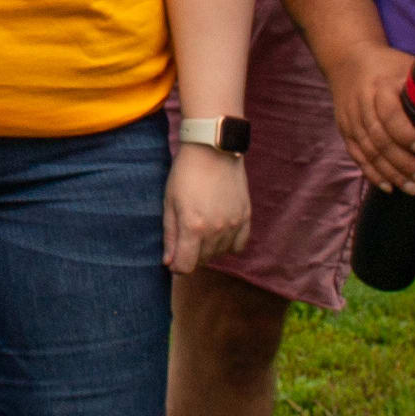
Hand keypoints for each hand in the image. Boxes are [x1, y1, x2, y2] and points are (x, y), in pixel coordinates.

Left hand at [164, 144, 251, 273]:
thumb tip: (169, 263)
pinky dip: (228, 244)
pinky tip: (220, 231)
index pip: (186, 267)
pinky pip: (239, 245)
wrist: (212, 148)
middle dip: (191, 254)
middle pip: (203, 261)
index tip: (174, 257)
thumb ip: (170, 235)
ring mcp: (233, 224)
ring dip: (209, 248)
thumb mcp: (170, 203)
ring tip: (202, 226)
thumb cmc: (185, 173)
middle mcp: (215, 230)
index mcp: (193, 227)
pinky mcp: (245, 216)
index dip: (177, 266)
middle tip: (186, 234)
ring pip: (220, 253)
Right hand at [320, 39, 414, 191]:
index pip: (389, 113)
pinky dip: (372, 173)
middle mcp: (362, 104)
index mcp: (380, 86)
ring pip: (369, 152)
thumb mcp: (406, 66)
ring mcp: (351, 119)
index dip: (405, 133)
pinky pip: (358, 156)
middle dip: (401, 162)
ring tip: (411, 187)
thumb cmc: (385, 64)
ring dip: (390, 173)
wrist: (347, 59)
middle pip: (379, 139)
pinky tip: (388, 186)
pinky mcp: (345, 130)